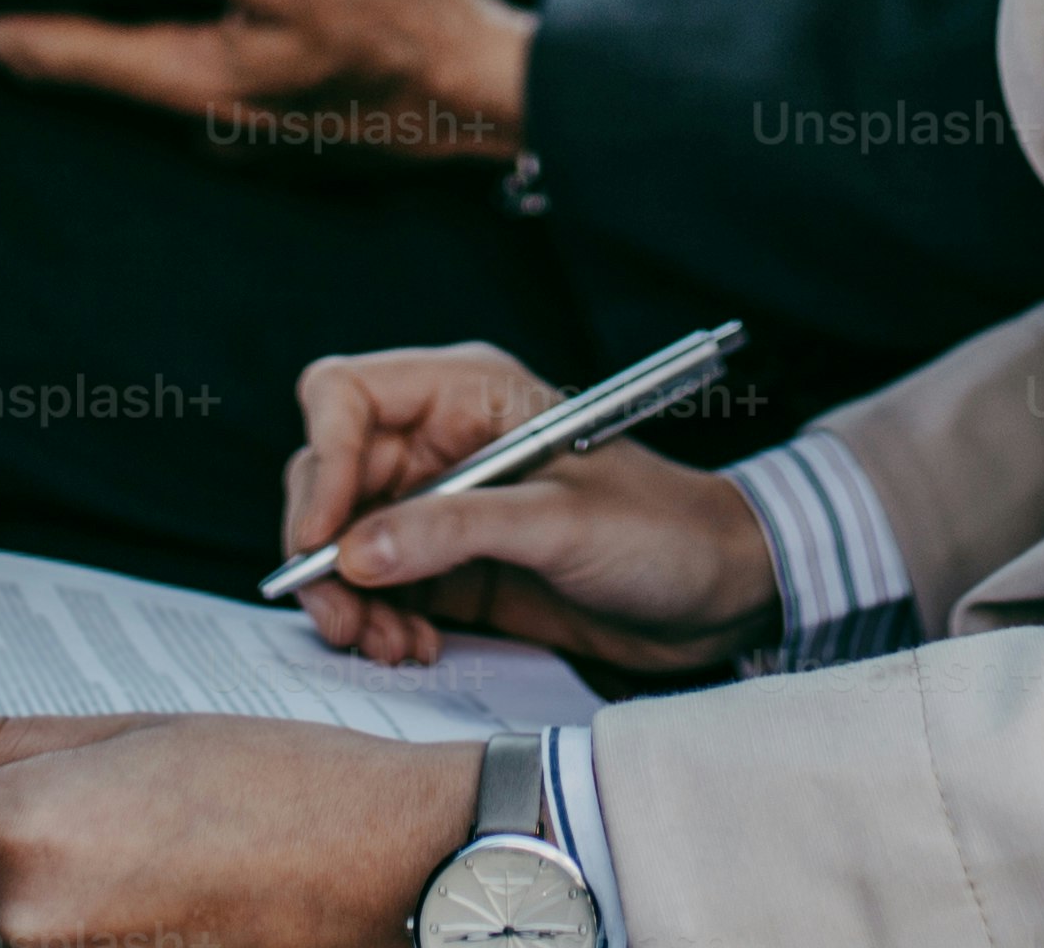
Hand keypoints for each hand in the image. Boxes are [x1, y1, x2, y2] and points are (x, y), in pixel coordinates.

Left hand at [0, 0, 533, 159]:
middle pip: (78, 64)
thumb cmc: (407, 24)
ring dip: (72, 27)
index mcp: (190, 77)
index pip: (53, 51)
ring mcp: (235, 111)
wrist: (497, 90)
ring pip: (125, 63)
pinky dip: (137, 26)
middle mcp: (199, 107)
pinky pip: (177, 58)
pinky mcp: (270, 98)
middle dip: (10, 27)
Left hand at [0, 713, 475, 947]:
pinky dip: (65, 916)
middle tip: (58, 803)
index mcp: (18, 828)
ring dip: (18, 884)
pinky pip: (43, 946)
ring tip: (117, 839)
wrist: (376, 863)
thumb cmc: (269, 779)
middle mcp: (22, 916)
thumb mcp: (120, 728)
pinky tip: (137, 879)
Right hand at [284, 342, 777, 676]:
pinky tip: (412, 648)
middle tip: (341, 615)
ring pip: (346, 542)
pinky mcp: (452, 568)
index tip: (322, 538)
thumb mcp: (561, 524)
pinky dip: (379, 622)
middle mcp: (443, 443)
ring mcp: (443, 508)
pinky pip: (381, 589)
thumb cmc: (663, 531)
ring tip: (386, 644)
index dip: (323, 461)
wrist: (721, 592)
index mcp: (469, 394)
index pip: (346, 396)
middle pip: (331, 477)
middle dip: (324, 550)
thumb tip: (355, 550)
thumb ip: (456, 531)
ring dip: (349, 599)